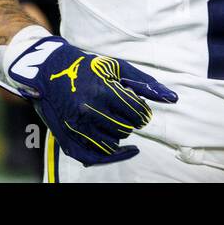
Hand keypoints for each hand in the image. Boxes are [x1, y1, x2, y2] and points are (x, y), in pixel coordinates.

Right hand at [7, 36, 177, 164]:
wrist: (49, 70)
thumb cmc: (87, 67)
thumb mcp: (117, 67)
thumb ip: (145, 84)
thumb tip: (174, 99)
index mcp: (102, 92)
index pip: (137, 113)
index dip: (141, 111)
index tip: (137, 107)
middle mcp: (88, 112)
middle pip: (125, 130)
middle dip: (129, 121)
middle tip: (122, 111)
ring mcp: (76, 127)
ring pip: (112, 145)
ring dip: (117, 134)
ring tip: (112, 120)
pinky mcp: (66, 138)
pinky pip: (93, 157)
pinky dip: (108, 156)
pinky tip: (121, 150)